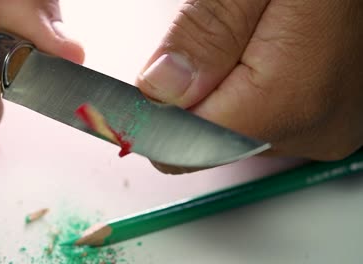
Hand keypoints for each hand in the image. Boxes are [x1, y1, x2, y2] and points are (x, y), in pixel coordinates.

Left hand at [135, 0, 362, 172]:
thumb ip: (208, 33)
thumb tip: (160, 90)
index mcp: (292, 96)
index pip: (190, 146)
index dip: (156, 119)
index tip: (138, 92)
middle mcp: (311, 128)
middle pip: (209, 141)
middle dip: (192, 98)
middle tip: (209, 41)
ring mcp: (320, 127)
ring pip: (234, 131)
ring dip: (220, 93)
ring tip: (246, 39)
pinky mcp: (321, 120)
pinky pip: (261, 121)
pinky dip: (244, 94)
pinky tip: (259, 56)